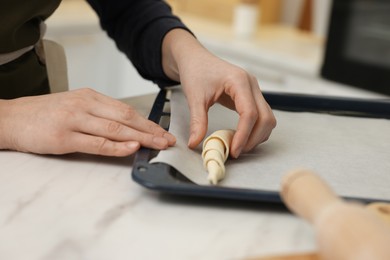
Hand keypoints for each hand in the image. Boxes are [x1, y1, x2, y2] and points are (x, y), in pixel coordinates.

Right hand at [0, 88, 175, 155]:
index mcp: (90, 97)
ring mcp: (74, 120)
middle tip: (168, 140)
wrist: (11, 118)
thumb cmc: (44, 114)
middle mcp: (85, 105)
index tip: (162, 131)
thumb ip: (99, 115)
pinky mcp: (64, 137)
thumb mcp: (75, 107)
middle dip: (150, 130)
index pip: (126, 110)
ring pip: (115, 129)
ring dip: (140, 138)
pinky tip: (132, 148)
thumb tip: (126, 129)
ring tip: (158, 145)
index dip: (147, 122)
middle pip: (126, 118)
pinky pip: (96, 142)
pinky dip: (116, 146)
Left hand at [162, 29, 275, 157]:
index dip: (243, 135)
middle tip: (236, 152)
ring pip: (268, 119)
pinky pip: (262, 116)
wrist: (194, 59)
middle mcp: (252, 85)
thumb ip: (197, 121)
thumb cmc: (195, 72)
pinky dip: (255, 130)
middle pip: (265, 118)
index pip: (250, 113)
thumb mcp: (194, 97)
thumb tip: (195, 143)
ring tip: (238, 147)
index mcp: (239, 81)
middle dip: (253, 138)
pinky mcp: (251, 96)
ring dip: (257, 136)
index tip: (233, 151)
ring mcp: (254, 90)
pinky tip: (241, 138)